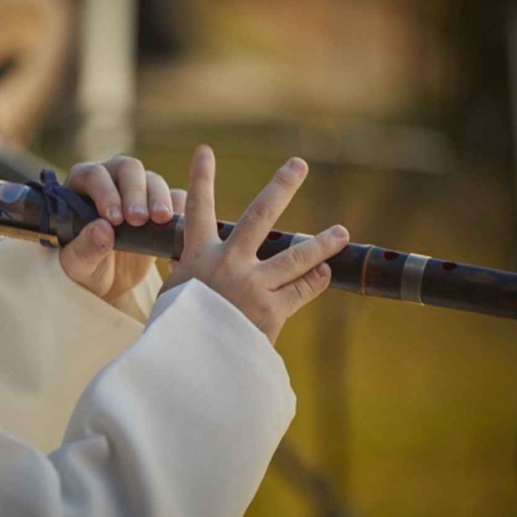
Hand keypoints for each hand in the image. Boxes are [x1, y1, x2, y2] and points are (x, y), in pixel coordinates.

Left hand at [59, 157, 186, 300]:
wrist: (110, 282)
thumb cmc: (86, 268)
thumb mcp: (78, 265)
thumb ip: (84, 248)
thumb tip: (102, 228)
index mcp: (82, 185)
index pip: (94, 175)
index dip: (105, 193)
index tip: (114, 220)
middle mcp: (112, 179)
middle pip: (128, 169)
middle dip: (135, 192)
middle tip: (139, 219)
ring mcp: (139, 189)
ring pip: (153, 180)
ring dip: (158, 198)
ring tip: (160, 220)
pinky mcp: (162, 204)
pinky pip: (176, 196)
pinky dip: (179, 207)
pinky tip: (178, 224)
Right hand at [162, 146, 348, 342]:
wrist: (193, 366)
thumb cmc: (179, 332)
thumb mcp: (175, 296)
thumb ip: (188, 274)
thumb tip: (191, 264)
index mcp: (198, 257)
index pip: (197, 209)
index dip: (200, 178)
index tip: (205, 150)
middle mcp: (228, 263)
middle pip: (260, 215)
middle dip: (281, 186)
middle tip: (298, 165)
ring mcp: (253, 284)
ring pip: (296, 255)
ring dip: (322, 242)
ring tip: (341, 232)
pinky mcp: (272, 310)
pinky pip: (302, 289)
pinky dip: (315, 281)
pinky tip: (325, 273)